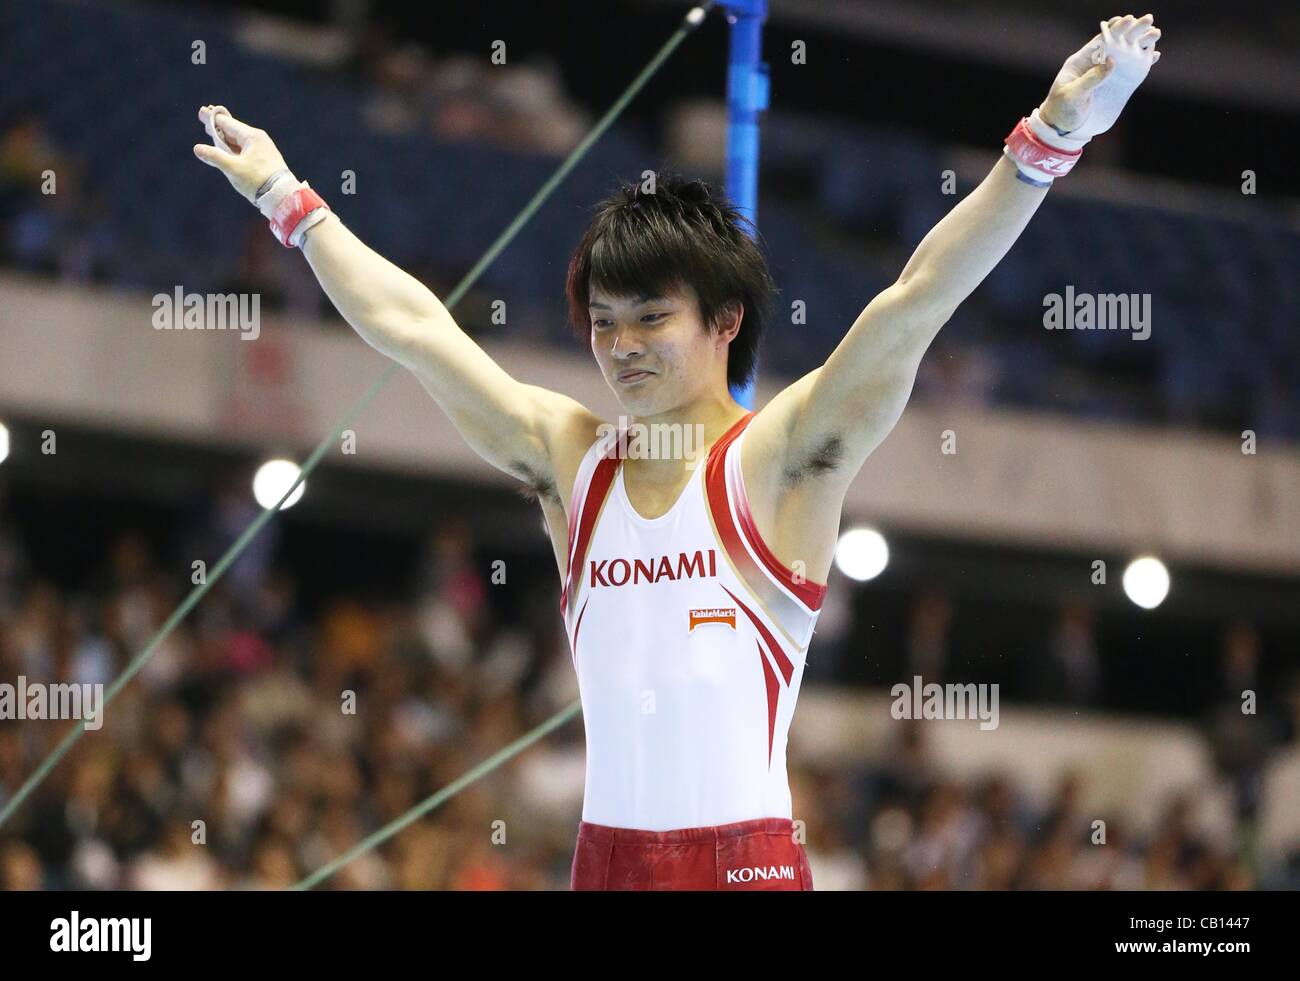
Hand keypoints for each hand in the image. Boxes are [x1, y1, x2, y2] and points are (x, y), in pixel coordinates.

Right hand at [193, 105, 289, 204]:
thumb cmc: (257, 181)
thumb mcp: (233, 168)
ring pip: (239, 140)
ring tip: (213, 132)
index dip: (213, 118)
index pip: (227, 123)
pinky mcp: (265, 160)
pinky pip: (245, 149)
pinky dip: (234, 147)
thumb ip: (214, 157)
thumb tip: (198, 148)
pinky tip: (228, 148)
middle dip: (217, 125)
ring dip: (225, 137)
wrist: (282, 196)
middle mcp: (259, 139)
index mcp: (252, 137)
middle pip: (233, 129)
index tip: (202, 111)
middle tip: (204, 116)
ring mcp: (263, 149)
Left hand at [1039, 13, 1161, 138]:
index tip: (1128, 20)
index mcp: (1081, 61)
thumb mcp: (1073, 95)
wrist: (1062, 128)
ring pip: (1124, 55)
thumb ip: (1091, 79)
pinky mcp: (1112, 85)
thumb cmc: (1061, 110)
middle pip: (1115, 44)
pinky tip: (1154, 55)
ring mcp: (1104, 74)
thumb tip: (1112, 61)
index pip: (1100, 41)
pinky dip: (1141, 62)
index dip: (1114, 29)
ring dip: (1140, 44)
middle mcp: (1094, 64)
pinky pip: (1128, 71)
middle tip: (1149, 20)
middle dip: (1132, 31)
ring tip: (1156, 34)